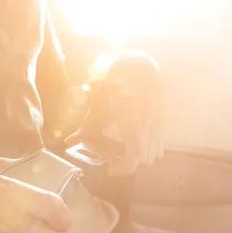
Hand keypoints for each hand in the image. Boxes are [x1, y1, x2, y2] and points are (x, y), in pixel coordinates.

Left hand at [66, 50, 163, 175]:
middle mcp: (147, 123)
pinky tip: (134, 143)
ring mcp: (157, 122)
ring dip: (139, 159)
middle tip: (112, 160)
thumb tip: (70, 142)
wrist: (139, 64)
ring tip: (122, 152)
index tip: (111, 169)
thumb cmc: (116, 81)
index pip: (135, 154)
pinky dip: (148, 150)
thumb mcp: (98, 102)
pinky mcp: (161, 120)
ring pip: (154, 154)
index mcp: (131, 118)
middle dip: (128, 164)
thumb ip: (87, 125)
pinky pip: (159, 144)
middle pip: (144, 159)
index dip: (124, 168)